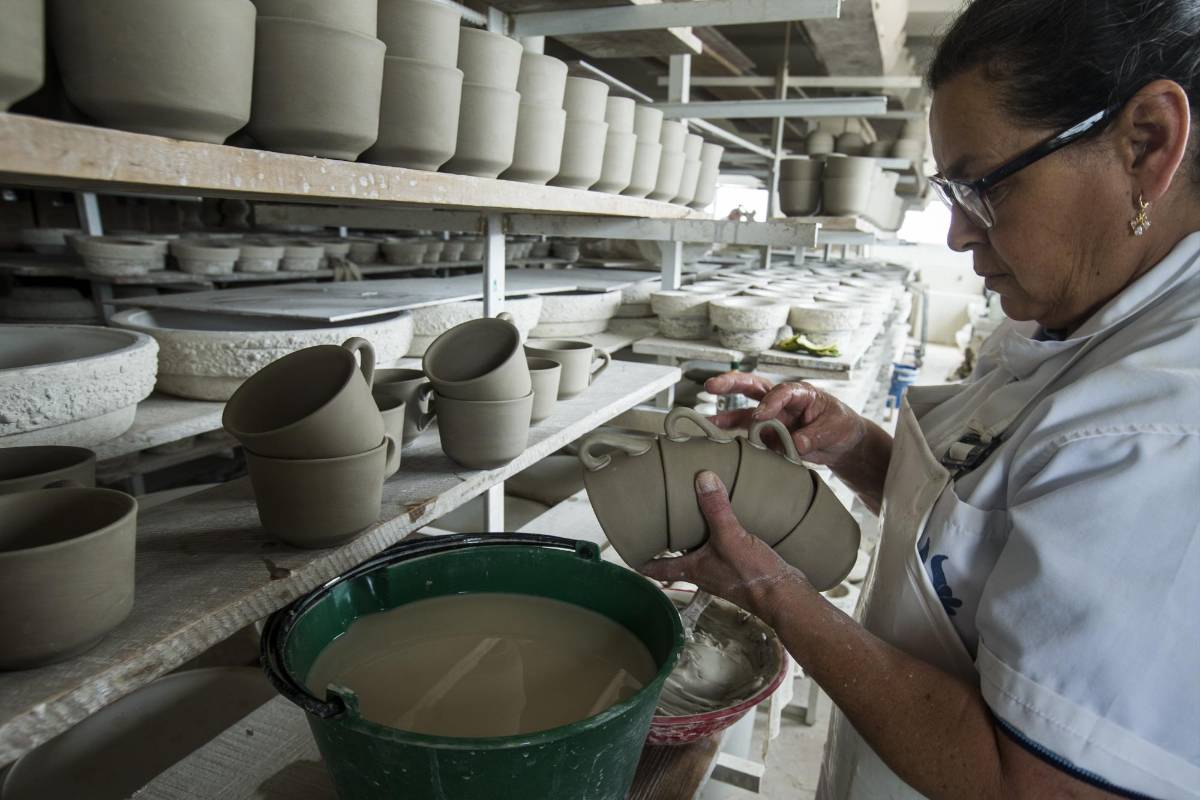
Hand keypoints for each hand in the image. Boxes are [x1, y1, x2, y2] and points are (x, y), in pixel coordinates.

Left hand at [640, 471, 805, 621]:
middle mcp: (703, 572)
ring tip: (691, 517)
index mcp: (692, 569)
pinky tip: (728, 524)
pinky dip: (719, 539)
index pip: (657, 568)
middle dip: (668, 542)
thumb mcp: (731, 537)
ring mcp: (722, 572)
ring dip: (694, 540)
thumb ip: (716, 509)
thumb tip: (703, 479)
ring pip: (700, 554)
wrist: (785, 596)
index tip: (628, 551)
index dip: (641, 560)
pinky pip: (722, 551)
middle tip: (658, 523)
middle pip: (677, 558)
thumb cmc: (753, 576)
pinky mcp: (741, 569)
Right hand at [705, 372, 867, 467]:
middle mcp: (780, 402)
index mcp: (799, 392)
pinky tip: (719, 445)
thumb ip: (813, 435)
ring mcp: (772, 419)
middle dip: (731, 384)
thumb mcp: (834, 428)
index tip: (761, 416)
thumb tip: (795, 444)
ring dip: (725, 417)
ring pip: (744, 413)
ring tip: (705, 422)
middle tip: (711, 386)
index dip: (770, 402)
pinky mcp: (768, 437)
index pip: (781, 392)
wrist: (843, 444)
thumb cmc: (840, 426)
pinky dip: (734, 440)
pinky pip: (749, 437)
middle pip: (752, 387)